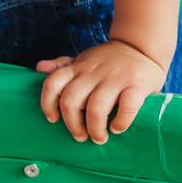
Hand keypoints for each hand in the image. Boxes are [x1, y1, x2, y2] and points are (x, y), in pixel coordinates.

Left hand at [36, 40, 166, 144]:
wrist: (142, 46)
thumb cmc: (110, 58)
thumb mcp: (85, 58)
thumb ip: (63, 65)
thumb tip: (39, 68)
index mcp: (79, 67)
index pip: (52, 83)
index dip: (47, 104)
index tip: (53, 119)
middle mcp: (94, 71)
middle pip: (71, 101)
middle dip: (72, 125)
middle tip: (80, 135)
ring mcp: (116, 77)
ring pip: (96, 108)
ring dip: (95, 129)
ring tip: (99, 137)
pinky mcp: (137, 84)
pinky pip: (126, 108)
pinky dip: (120, 123)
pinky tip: (118, 128)